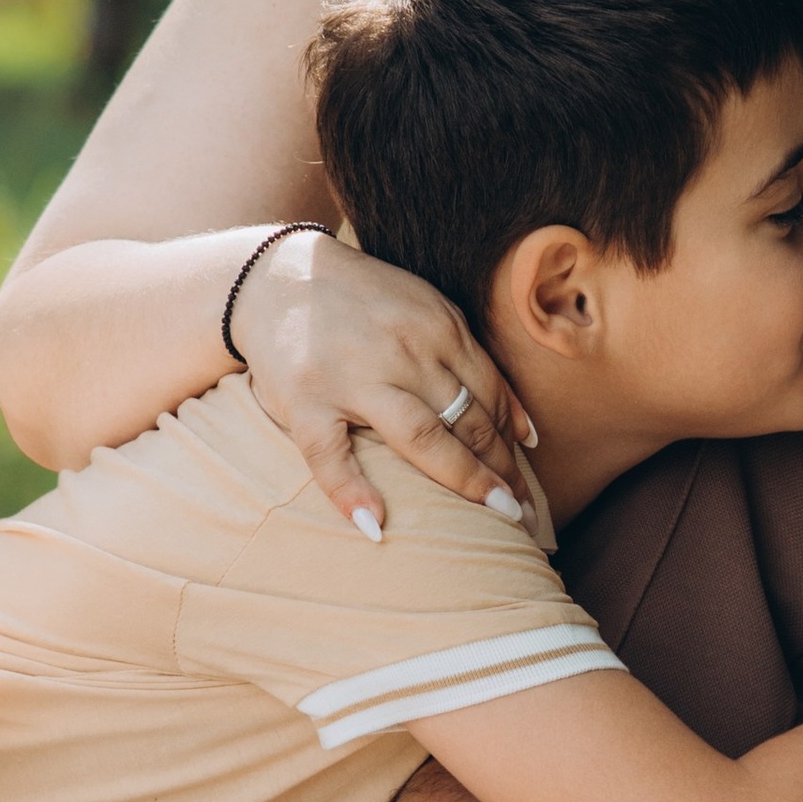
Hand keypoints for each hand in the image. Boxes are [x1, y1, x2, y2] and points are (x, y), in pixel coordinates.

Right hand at [233, 231, 531, 533]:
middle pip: (466, 419)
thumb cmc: (364, 303)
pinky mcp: (305, 400)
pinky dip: (350, 491)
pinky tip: (376, 525)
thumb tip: (526, 431)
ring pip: (421, 437)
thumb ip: (474, 364)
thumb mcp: (428, 312)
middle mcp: (400, 351)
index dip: (512, 444)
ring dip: (465, 479)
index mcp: (435, 326)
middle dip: (501, 470)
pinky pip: (329, 454)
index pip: (488, 394)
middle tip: (522, 514)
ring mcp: (351, 377)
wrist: (275, 277)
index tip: (527, 485)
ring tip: (495, 518)